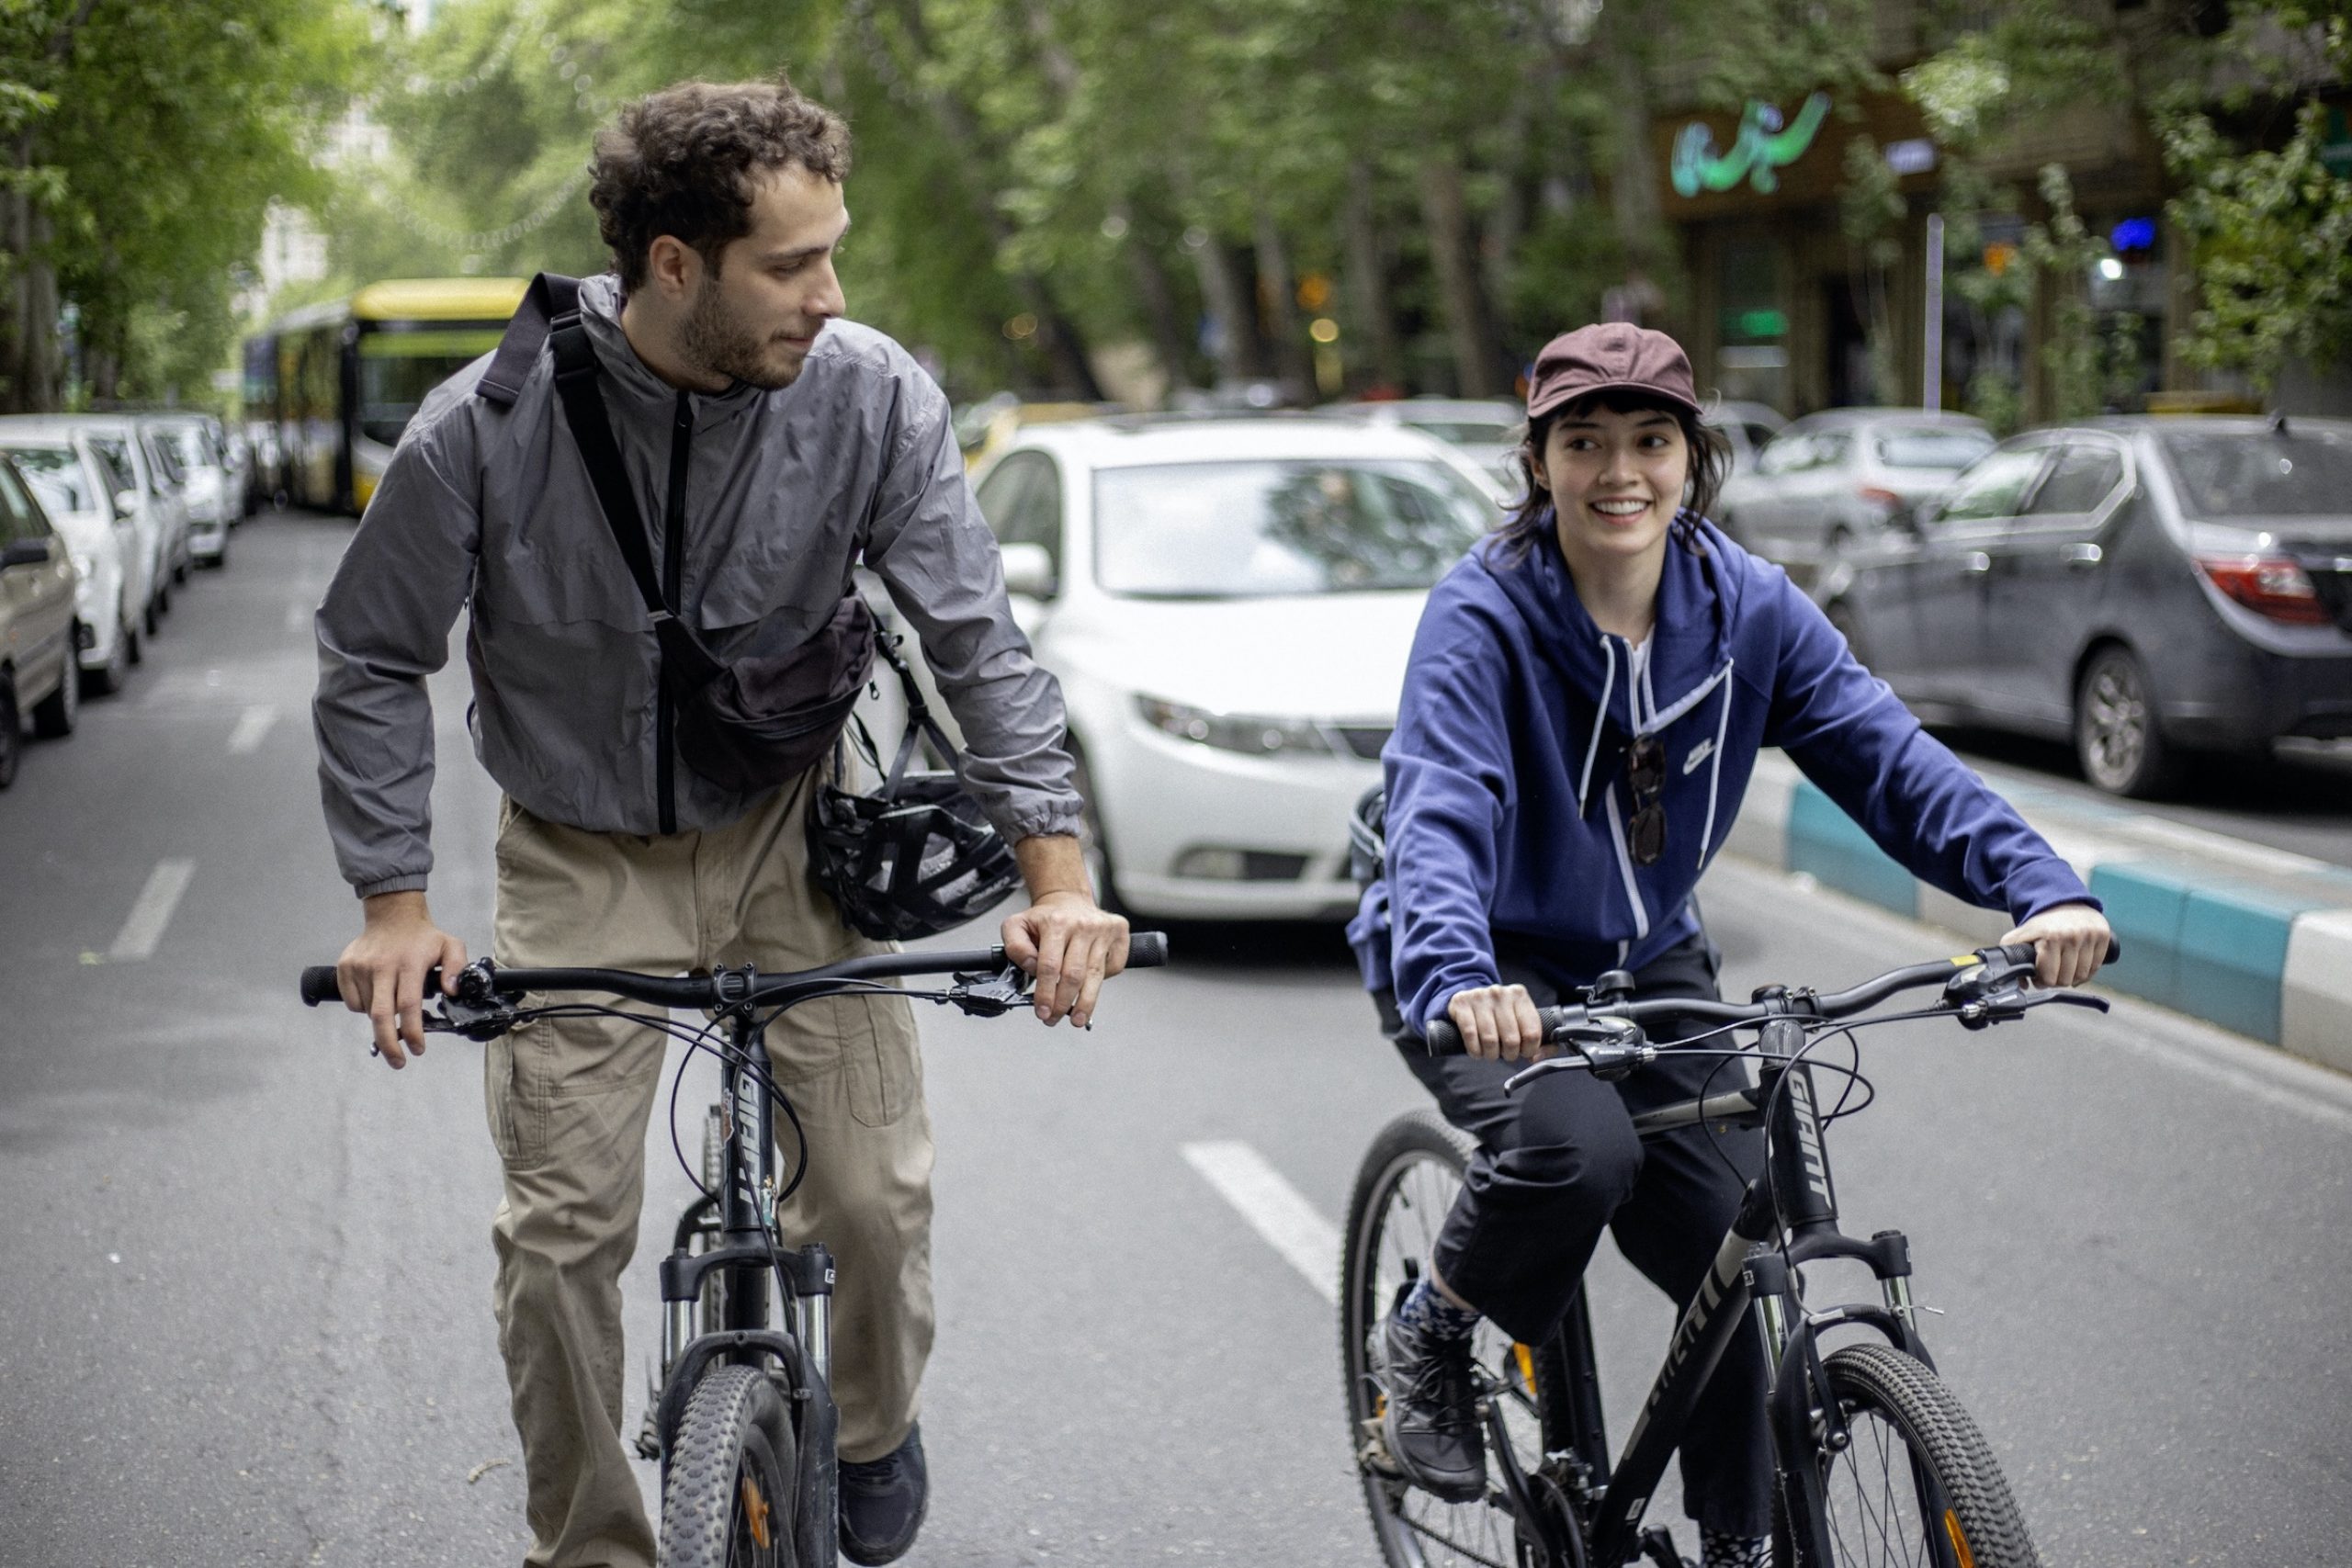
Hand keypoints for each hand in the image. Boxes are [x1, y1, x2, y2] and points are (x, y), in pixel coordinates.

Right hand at [335, 891, 466, 1068]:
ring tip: (393, 1004)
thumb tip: (452, 992)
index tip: (418, 1049)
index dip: (412, 1031)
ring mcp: (360, 967)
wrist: (392, 915)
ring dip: (382, 1019)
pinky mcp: (345, 968)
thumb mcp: (451, 946)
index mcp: (409, 963)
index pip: (409, 1004)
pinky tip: (377, 994)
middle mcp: (382, 966)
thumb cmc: (423, 937)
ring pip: (368, 1011)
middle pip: (381, 1015)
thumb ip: (458, 968)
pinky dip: (365, 1008)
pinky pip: (352, 1002)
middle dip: (389, 1044)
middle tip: (399, 1062)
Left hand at [1001, 890, 1129, 1027]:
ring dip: (1085, 1003)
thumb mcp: (1016, 926)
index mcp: (1056, 922)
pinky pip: (1114, 967)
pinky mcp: (1119, 933)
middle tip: (1054, 1018)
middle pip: (1074, 975)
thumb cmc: (1044, 919)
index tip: (1042, 1011)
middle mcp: (1083, 924)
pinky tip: (1089, 987)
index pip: (1050, 966)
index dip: (1045, 993)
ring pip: (1095, 976)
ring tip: (1076, 1019)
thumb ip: (1015, 947)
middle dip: (1063, 1003)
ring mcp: (1104, 929)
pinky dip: (1101, 982)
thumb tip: (1032, 967)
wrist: (1068, 900)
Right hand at [1444, 983, 1546, 1062]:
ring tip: (1491, 1053)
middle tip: (1506, 1054)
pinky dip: (1475, 1050)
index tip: (1524, 1052)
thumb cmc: (1498, 1013)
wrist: (1469, 996)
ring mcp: (1480, 997)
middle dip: (1509, 1054)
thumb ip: (1538, 1038)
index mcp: (1519, 995)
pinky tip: (1477, 1051)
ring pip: (1490, 1040)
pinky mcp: (1461, 1003)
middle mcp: (1500, 993)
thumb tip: (1536, 1057)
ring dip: (1491, 1054)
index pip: (1532, 1032)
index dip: (1529, 1049)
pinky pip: (1471, 1035)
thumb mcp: (1520, 1018)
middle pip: (1511, 1039)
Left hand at [1999, 902, 2111, 988]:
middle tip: (2051, 973)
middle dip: (2056, 980)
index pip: (2049, 977)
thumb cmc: (2043, 924)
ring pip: (2082, 975)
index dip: (2041, 981)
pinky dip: (2086, 972)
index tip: (2039, 978)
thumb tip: (2021, 984)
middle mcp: (2071, 936)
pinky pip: (2096, 967)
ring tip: (2063, 970)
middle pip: (2066, 979)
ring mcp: (2089, 936)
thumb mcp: (2021, 935)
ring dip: (2072, 978)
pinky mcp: (2103, 936)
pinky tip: (2077, 967)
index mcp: (2050, 937)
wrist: (2064, 903)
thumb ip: (2011, 955)